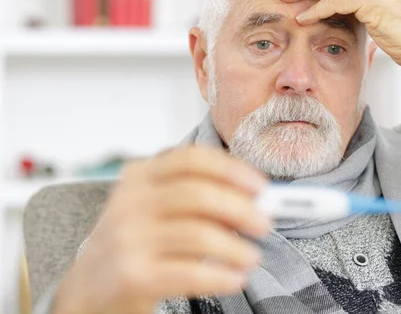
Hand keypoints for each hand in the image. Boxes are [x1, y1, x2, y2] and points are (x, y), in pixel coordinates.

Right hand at [53, 146, 269, 313]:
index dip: (232, 170)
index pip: (192, 159)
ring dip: (236, 248)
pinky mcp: (131, 276)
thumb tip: (254, 199)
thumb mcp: (153, 206)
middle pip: (199, 194)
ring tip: (252, 258)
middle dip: (241, 209)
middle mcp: (130, 203)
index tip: (260, 186)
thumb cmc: (134, 242)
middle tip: (264, 224)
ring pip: (199, 235)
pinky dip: (221, 277)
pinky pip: (190, 274)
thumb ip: (195, 195)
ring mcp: (128, 239)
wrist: (88, 288)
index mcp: (140, 176)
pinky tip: (234, 279)